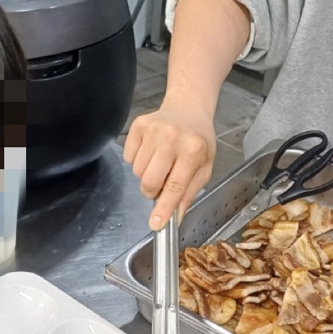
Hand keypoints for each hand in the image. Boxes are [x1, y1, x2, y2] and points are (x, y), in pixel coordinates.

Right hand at [124, 97, 217, 229]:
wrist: (188, 108)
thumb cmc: (198, 141)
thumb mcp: (204, 167)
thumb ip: (189, 192)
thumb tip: (174, 217)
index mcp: (193, 151)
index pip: (175, 186)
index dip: (164, 208)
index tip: (156, 225)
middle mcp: (172, 139)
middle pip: (149, 182)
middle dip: (152, 191)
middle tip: (161, 183)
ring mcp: (153, 130)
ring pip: (137, 172)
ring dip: (146, 174)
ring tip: (160, 162)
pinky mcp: (138, 125)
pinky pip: (128, 157)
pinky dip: (137, 160)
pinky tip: (151, 151)